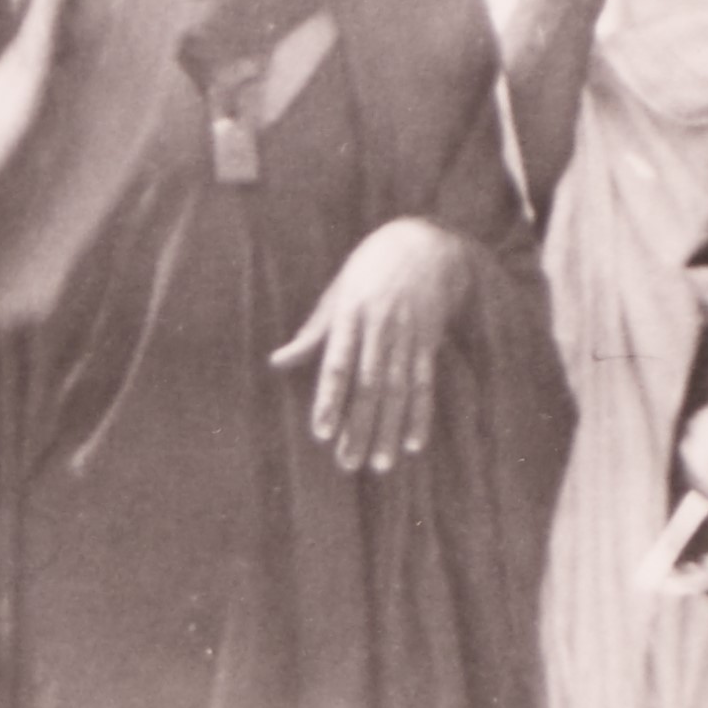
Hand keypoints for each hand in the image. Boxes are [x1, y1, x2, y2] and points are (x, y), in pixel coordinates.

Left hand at [272, 214, 472, 473]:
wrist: (424, 242)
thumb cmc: (369, 271)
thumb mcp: (336, 294)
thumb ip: (312, 334)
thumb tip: (278, 362)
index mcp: (350, 315)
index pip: (338, 365)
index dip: (330, 400)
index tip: (322, 434)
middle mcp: (380, 327)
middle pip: (368, 386)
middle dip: (358, 428)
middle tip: (348, 464)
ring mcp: (408, 334)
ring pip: (398, 390)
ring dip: (388, 430)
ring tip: (379, 465)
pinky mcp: (430, 340)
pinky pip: (425, 383)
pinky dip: (420, 414)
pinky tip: (413, 444)